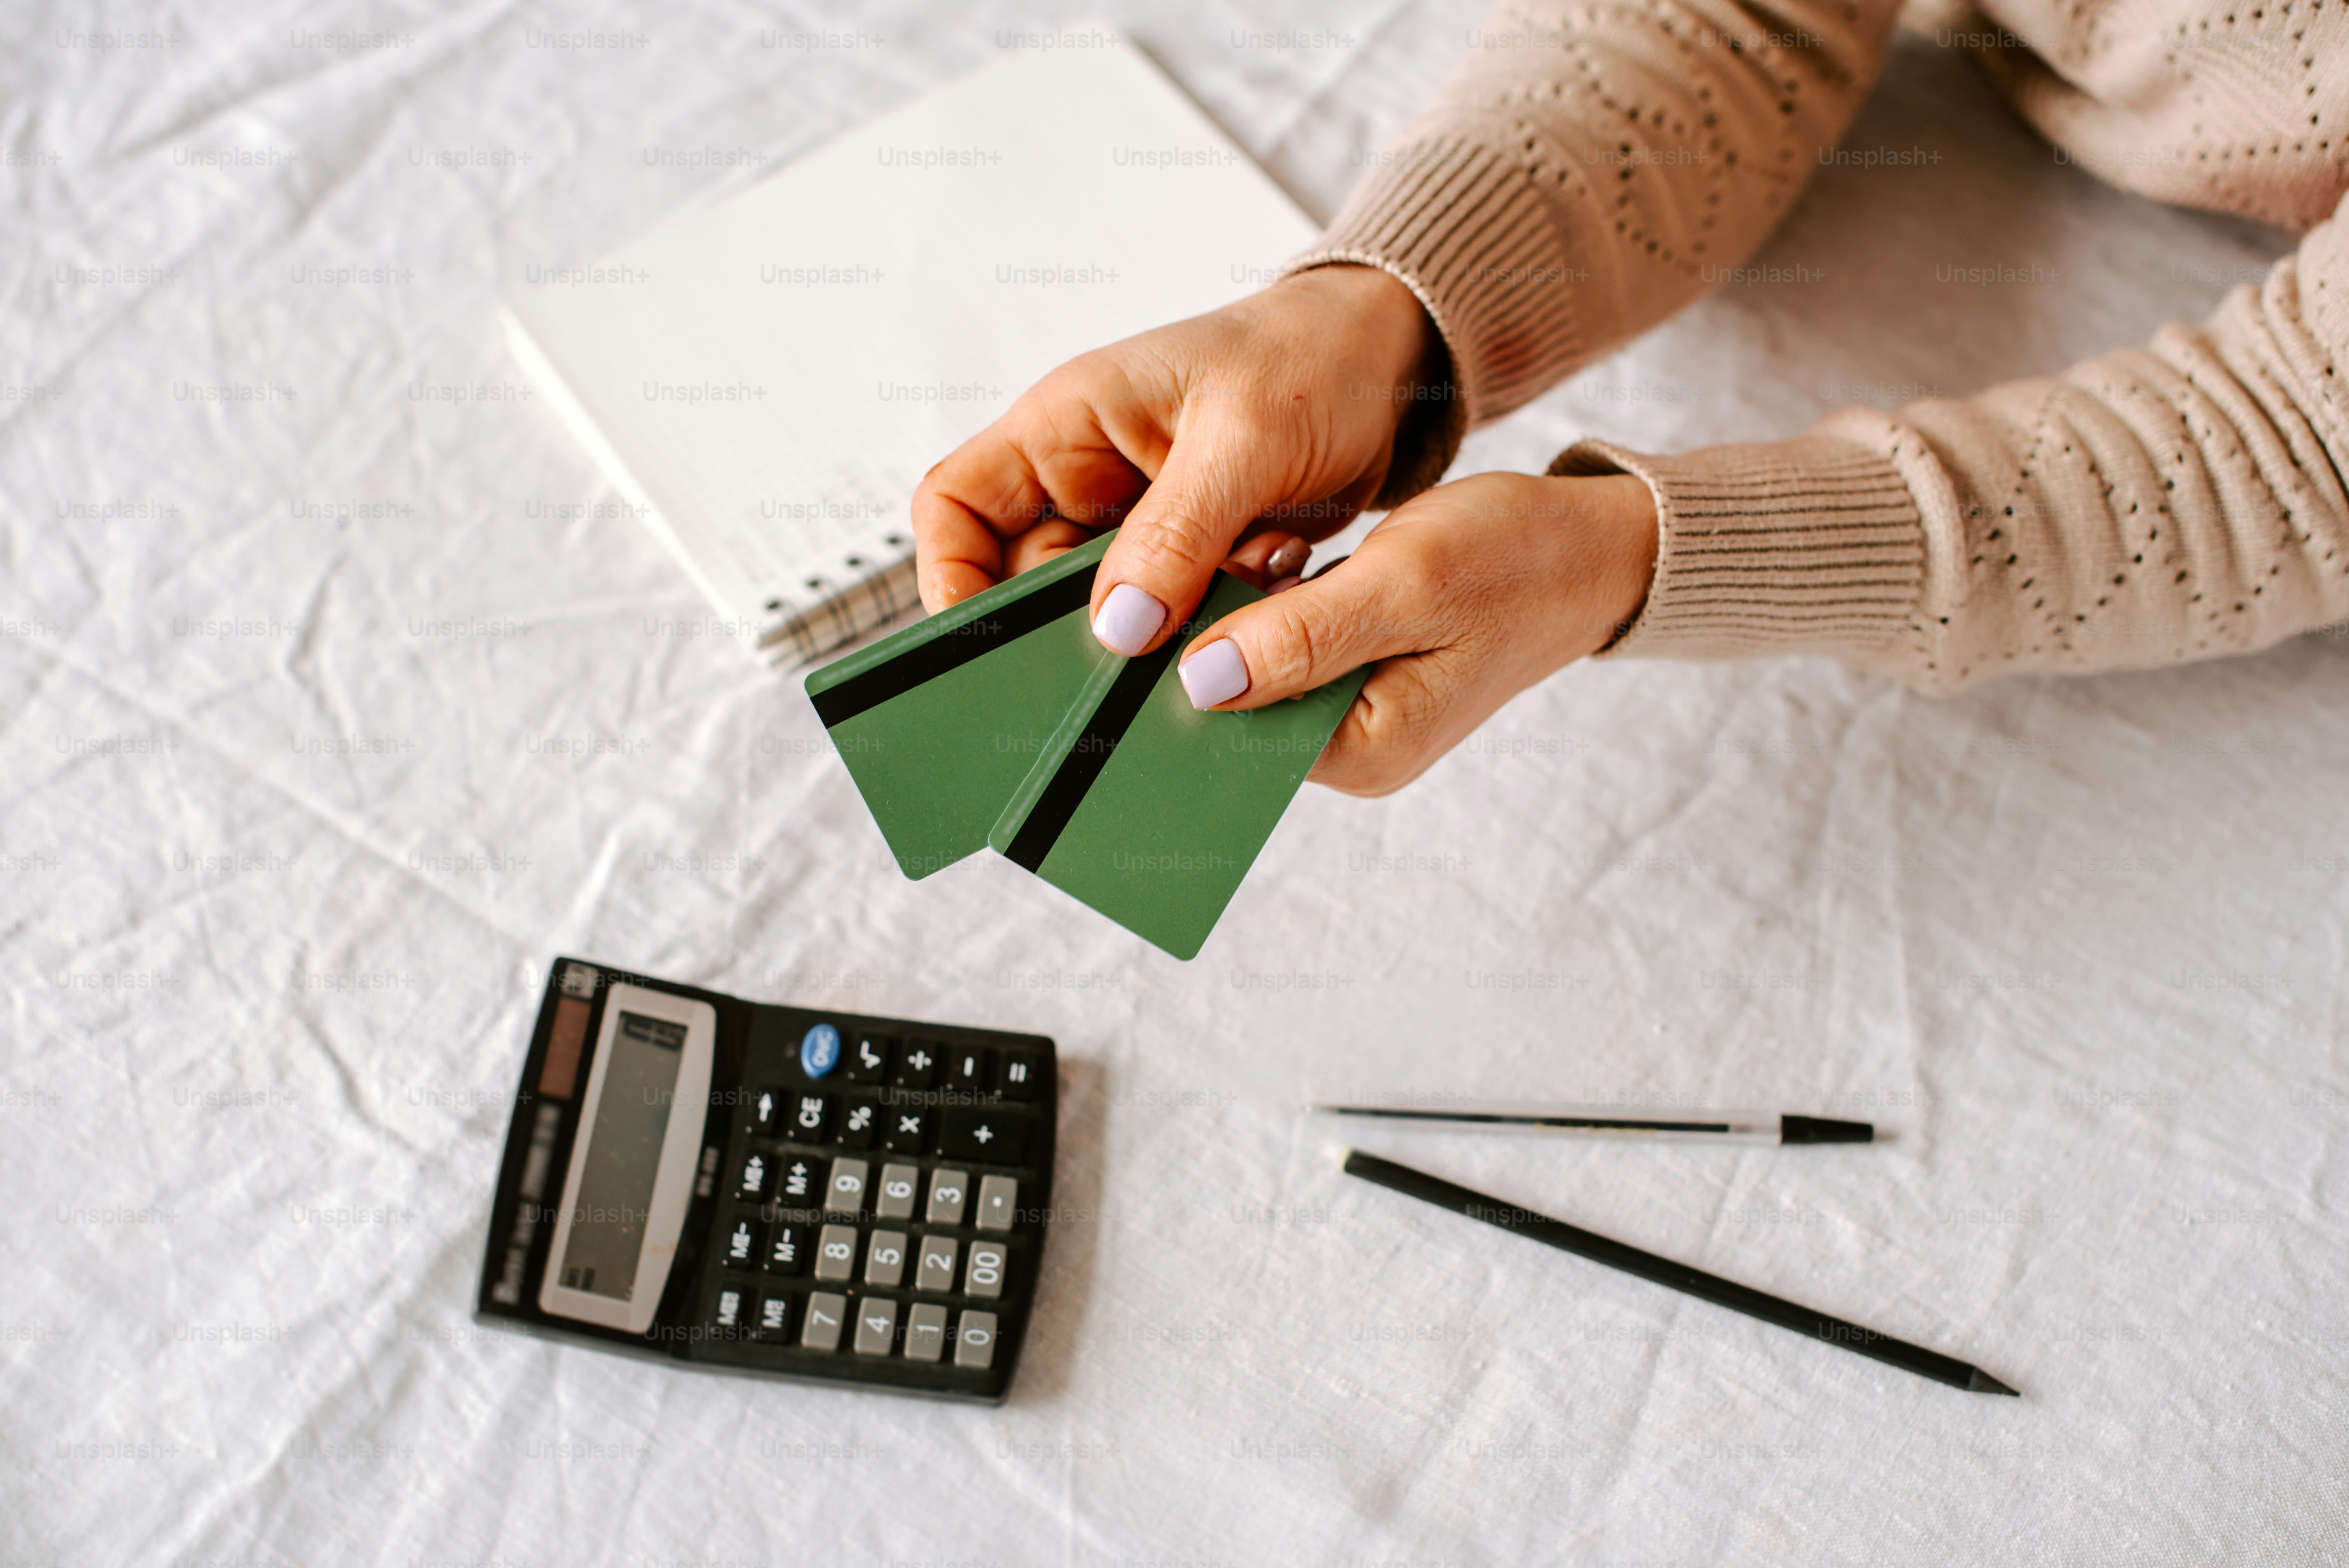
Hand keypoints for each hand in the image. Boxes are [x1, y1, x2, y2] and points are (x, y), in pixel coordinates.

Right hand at [911, 265, 1433, 628]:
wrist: (1390, 362)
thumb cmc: (1311, 359)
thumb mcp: (1245, 438)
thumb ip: (1177, 533)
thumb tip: (1118, 628)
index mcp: (1066, 424)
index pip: (956, 506)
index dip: (951, 577)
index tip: (988, 643)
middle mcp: (1086, 476)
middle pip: (1025, 580)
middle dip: (1070, 631)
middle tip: (1121, 672)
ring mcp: (1136, 523)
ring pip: (1105, 612)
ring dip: (1160, 631)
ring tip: (1222, 611)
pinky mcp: (1189, 558)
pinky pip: (1170, 618)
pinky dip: (1211, 623)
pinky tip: (1262, 591)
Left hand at [1170, 471, 1659, 795]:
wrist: (1586, 549)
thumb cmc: (1512, 558)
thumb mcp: (1405, 583)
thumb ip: (1303, 638)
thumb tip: (1201, 683)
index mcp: (1364, 751)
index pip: (1233, 729)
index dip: (1186, 664)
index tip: (1167, 596)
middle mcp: (1352, 751)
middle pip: (1235, 708)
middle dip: (1209, 636)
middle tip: (1214, 559)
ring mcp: (1352, 715)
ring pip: (1252, 672)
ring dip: (1236, 613)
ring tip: (1249, 553)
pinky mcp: (1354, 675)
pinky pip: (1281, 650)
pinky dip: (1267, 605)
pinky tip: (1272, 562)